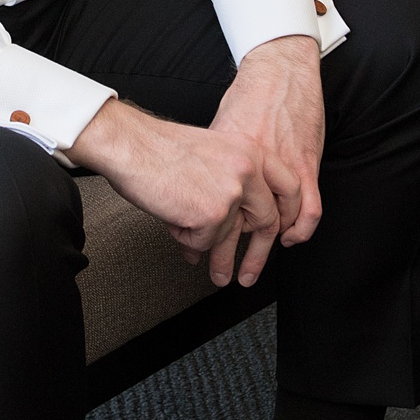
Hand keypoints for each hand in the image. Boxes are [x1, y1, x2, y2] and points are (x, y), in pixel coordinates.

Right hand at [66, 36, 323, 290]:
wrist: (130, 145)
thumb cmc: (158, 148)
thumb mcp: (212, 153)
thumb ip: (232, 181)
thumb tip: (236, 222)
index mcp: (251, 151)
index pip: (290, 187)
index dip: (288, 215)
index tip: (284, 235)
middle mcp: (248, 170)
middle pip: (266, 220)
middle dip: (256, 253)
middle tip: (247, 274)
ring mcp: (232, 193)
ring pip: (226, 234)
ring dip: (202, 238)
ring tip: (188, 237)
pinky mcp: (212, 215)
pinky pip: (202, 242)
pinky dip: (184, 236)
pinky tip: (171, 214)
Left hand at [211, 36, 324, 256]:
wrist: (278, 71)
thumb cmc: (248, 98)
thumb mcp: (217, 133)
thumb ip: (208, 163)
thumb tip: (188, 188)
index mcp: (226, 162)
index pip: (208, 210)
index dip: (198, 236)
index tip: (191, 251)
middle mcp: (251, 169)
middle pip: (232, 225)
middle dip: (220, 255)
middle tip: (215, 274)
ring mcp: (280, 169)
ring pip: (267, 225)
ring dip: (257, 254)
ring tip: (248, 272)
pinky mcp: (306, 166)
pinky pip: (308, 210)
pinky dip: (298, 230)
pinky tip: (287, 240)